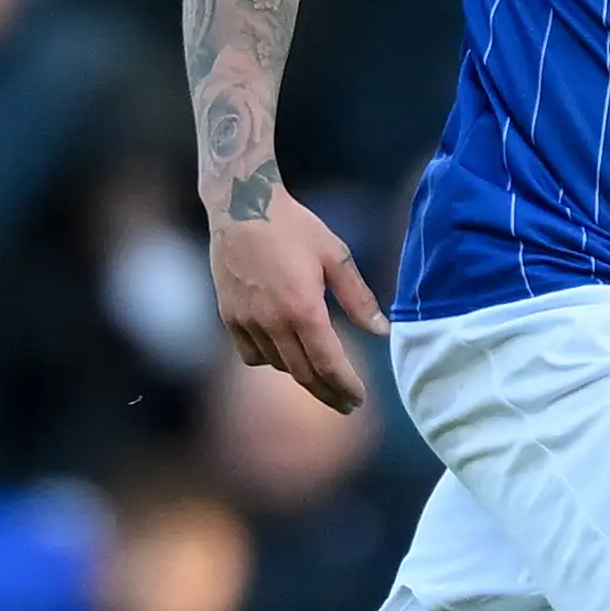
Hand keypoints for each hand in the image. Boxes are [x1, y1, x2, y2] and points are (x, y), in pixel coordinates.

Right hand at [210, 191, 387, 411]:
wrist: (240, 206)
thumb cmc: (293, 226)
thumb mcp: (335, 255)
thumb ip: (358, 298)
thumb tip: (381, 331)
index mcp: (303, 309)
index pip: (328, 363)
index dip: (345, 386)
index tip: (359, 399)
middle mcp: (273, 322)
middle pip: (303, 374)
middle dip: (328, 393)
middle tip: (346, 404)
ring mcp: (246, 322)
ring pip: (277, 365)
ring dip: (300, 374)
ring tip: (319, 374)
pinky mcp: (228, 317)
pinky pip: (250, 354)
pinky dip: (270, 360)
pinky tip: (282, 353)